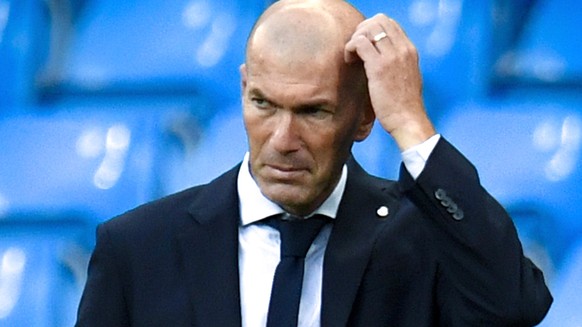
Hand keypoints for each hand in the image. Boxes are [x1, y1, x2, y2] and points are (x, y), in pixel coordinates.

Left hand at [345, 14, 435, 150]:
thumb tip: (380, 57)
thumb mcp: (406, 77)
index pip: (390, 23)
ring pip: (368, 29)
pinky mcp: (379, 67)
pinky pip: (359, 43)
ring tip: (352, 56)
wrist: (408, 120)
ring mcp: (392, 56)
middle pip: (379, 21)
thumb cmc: (404, 105)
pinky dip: (350, 48)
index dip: (372, 29)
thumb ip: (397, 63)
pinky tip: (349, 61)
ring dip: (355, 39)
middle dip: (362, 31)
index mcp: (410, 50)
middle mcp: (403, 49)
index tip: (364, 45)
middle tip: (355, 49)